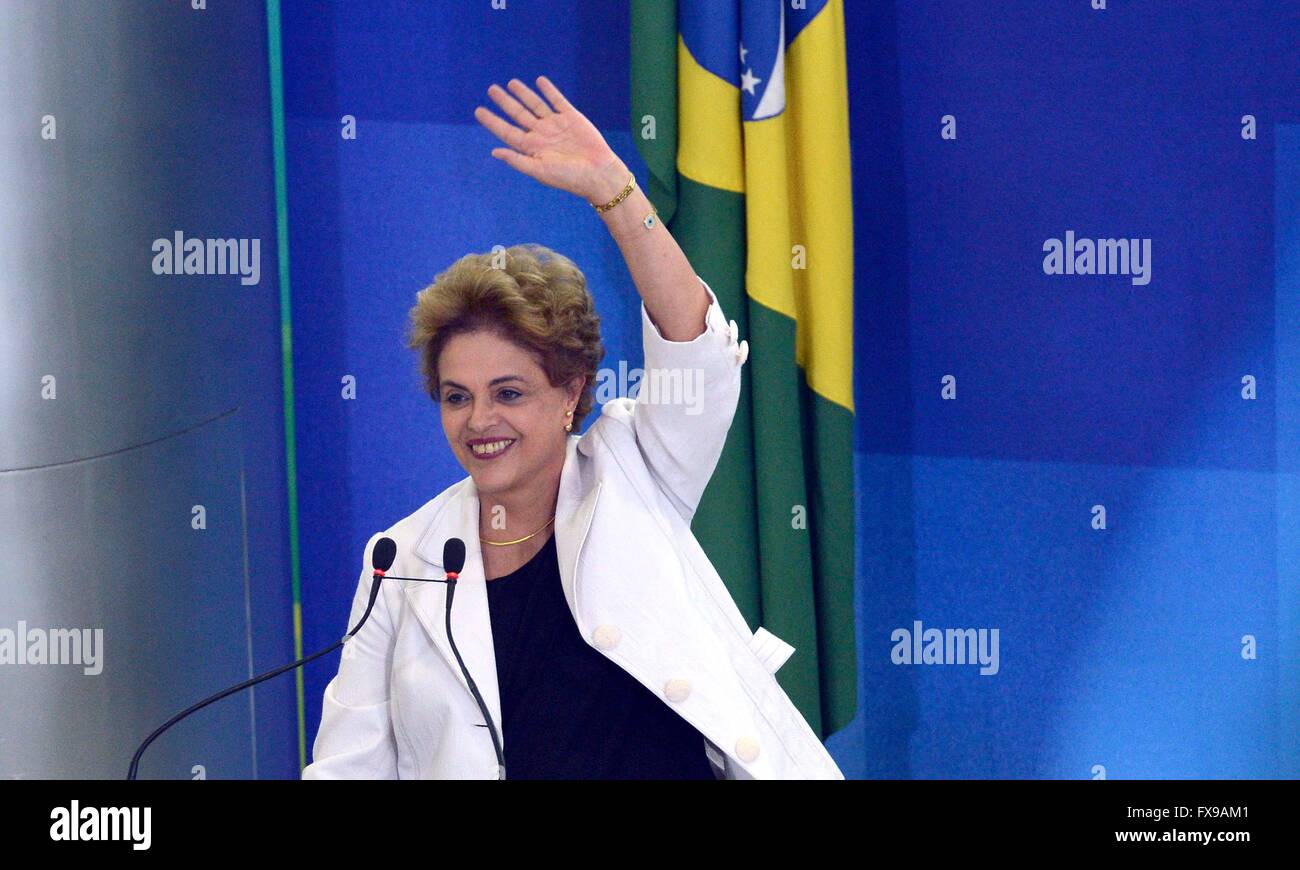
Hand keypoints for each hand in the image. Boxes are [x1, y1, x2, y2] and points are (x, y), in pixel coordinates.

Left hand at [474, 76, 626, 203]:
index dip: (492, 121)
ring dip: (523, 94)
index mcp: (532, 148)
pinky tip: (539, 81)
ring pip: (535, 105)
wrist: (598, 173)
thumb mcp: (540, 171)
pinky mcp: (571, 117)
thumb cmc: (569, 178)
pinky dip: (548, 91)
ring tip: (511, 83)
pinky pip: (557, 101)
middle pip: (519, 114)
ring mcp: (556, 125)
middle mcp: (541, 135)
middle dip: (505, 102)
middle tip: (491, 89)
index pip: (507, 131)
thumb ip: (518, 161)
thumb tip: (494, 151)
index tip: (478, 111)